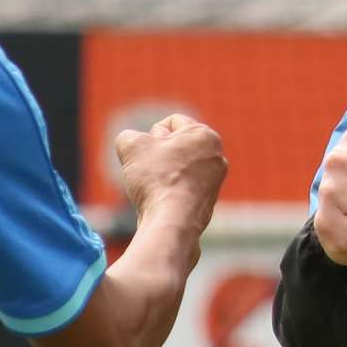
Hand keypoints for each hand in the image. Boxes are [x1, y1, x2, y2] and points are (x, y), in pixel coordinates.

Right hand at [114, 114, 226, 230]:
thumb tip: (132, 145)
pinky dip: (167, 193)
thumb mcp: (131, 145)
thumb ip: (128, 136)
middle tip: (149, 170)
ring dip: (160, 175)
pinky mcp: (206, 204)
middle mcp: (217, 158)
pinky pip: (179, 190)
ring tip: (153, 188)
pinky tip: (160, 202)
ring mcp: (215, 184)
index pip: (171, 123)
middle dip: (157, 156)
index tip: (149, 154)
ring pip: (176, 169)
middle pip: (175, 147)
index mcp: (207, 136)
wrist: (172, 223)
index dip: (151, 137)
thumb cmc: (157, 179)